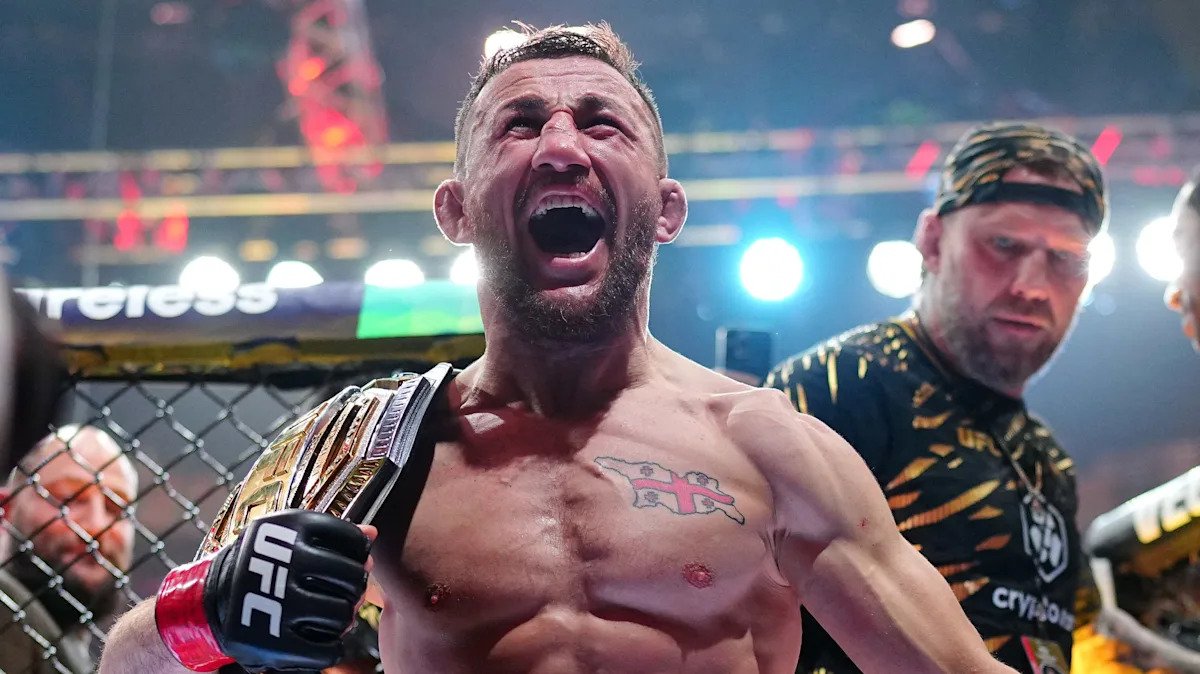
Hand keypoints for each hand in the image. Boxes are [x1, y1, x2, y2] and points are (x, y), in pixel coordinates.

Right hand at [156, 510, 371, 671]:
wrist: (209, 601)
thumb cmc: (261, 563)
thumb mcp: (290, 537)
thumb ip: (333, 535)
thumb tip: (372, 534)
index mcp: (292, 528)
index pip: (352, 540)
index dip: (359, 555)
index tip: (350, 562)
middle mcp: (285, 561)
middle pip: (352, 578)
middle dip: (353, 588)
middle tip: (343, 593)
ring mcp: (278, 602)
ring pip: (342, 615)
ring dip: (343, 618)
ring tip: (329, 615)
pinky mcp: (273, 642)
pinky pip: (328, 650)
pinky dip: (332, 648)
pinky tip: (321, 639)